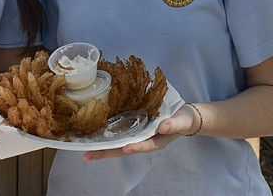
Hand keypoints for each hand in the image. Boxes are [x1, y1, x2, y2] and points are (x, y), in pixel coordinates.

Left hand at [82, 104, 196, 160]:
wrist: (185, 117)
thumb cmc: (184, 119)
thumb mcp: (183, 121)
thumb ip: (174, 125)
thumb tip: (163, 126)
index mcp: (156, 141)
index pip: (144, 146)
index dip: (135, 147)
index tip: (125, 148)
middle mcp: (144, 140)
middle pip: (124, 149)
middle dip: (107, 152)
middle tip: (88, 155)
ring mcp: (138, 136)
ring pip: (119, 144)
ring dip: (104, 147)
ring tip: (87, 150)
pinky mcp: (134, 128)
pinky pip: (120, 134)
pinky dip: (108, 136)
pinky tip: (95, 135)